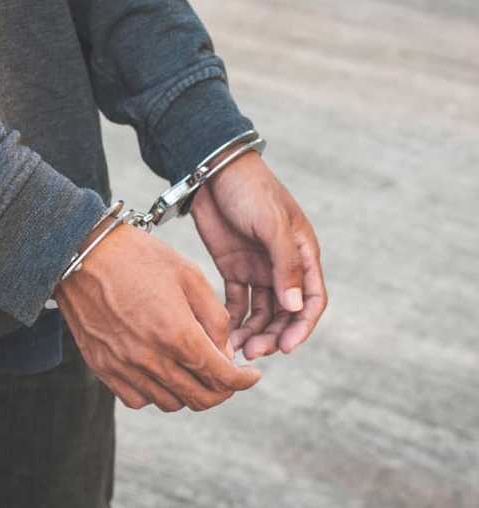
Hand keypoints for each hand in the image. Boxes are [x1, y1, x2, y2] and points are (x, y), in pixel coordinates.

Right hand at [54, 222, 261, 411]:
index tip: (250, 376)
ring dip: (189, 393)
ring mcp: (123, 365)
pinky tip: (160, 373)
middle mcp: (150, 357)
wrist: (80, 253)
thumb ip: (214, 317)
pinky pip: (137, 399)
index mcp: (176, 333)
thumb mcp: (188, 275)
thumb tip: (224, 351)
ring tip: (192, 372)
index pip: (221, 377)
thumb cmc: (137, 257)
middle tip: (225, 377)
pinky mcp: (101, 366)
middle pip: (199, 398)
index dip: (243, 381)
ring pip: (169, 403)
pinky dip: (155, 393)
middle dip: (221, 391)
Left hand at [190, 152, 326, 358]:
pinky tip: (223, 335)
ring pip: (262, 312)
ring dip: (253, 332)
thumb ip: (284, 266)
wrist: (213, 172)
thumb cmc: (249, 191)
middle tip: (254, 353)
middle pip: (286, 312)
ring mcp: (258, 268)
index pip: (312, 299)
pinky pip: (238, 302)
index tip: (286, 347)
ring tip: (236, 349)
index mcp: (302, 254)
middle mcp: (283, 266)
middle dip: (273, 335)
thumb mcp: (272, 225)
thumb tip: (295, 307)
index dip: (302, 326)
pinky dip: (234, 320)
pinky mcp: (233, 268)